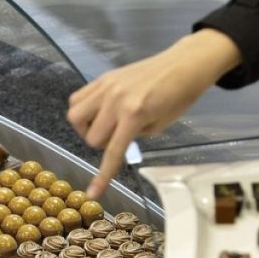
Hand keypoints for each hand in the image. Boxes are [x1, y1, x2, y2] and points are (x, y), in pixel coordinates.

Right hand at [67, 28, 242, 198]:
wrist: (184, 64)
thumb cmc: (180, 97)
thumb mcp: (160, 125)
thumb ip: (133, 135)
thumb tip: (114, 140)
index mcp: (134, 114)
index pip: (112, 151)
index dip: (103, 176)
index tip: (93, 193)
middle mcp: (114, 100)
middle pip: (91, 137)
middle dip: (101, 144)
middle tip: (117, 137)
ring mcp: (106, 87)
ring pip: (75, 116)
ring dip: (85, 127)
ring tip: (102, 125)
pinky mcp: (102, 78)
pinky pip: (77, 98)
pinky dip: (82, 110)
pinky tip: (97, 111)